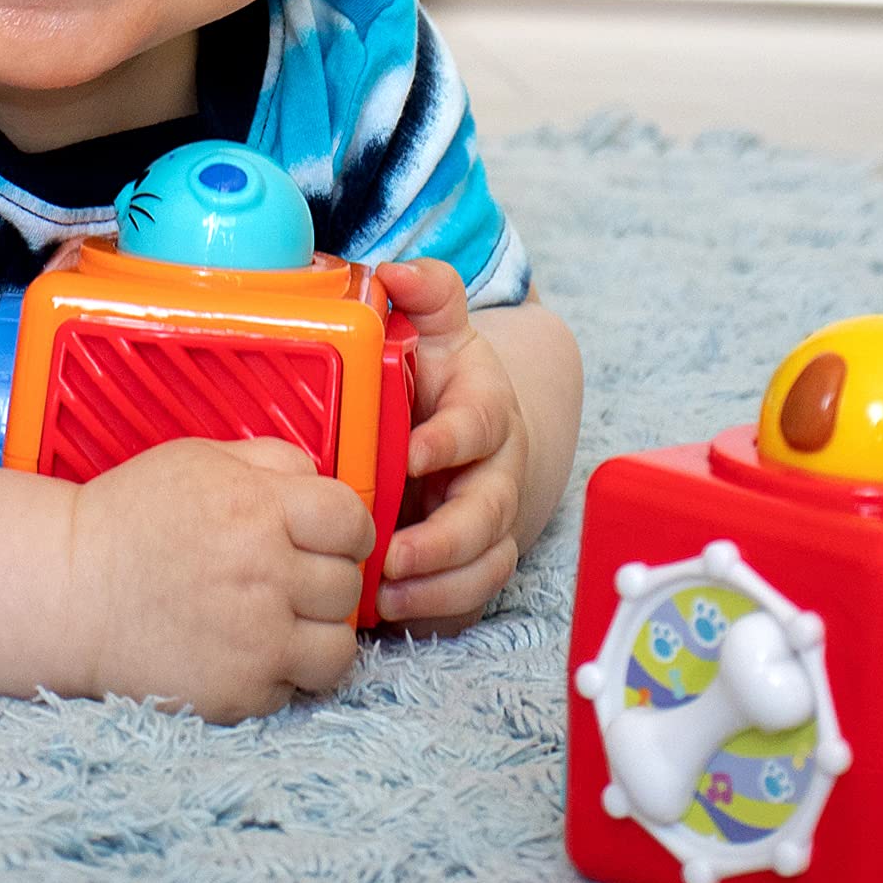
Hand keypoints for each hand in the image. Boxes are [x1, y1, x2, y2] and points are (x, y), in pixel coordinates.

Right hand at [69, 434, 373, 721]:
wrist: (67, 592)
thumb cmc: (133, 517)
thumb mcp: (203, 459)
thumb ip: (275, 461)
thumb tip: (325, 483)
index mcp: (260, 510)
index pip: (354, 522)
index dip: (348, 529)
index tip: (329, 537)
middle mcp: (265, 575)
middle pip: (348, 586)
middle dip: (328, 579)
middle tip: (292, 578)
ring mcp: (254, 642)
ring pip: (338, 648)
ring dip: (317, 634)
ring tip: (282, 622)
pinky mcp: (236, 694)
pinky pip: (295, 690)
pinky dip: (279, 675)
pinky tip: (245, 651)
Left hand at [375, 258, 528, 632]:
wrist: (468, 427)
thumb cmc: (442, 379)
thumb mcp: (436, 330)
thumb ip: (426, 294)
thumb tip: (396, 270)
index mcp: (485, 409)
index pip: (479, 424)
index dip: (450, 441)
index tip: (411, 454)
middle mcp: (497, 470)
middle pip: (489, 512)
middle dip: (444, 540)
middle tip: (391, 555)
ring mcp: (490, 520)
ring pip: (486, 564)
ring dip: (439, 585)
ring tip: (384, 594)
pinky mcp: (475, 562)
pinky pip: (470, 598)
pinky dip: (436, 610)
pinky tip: (393, 613)